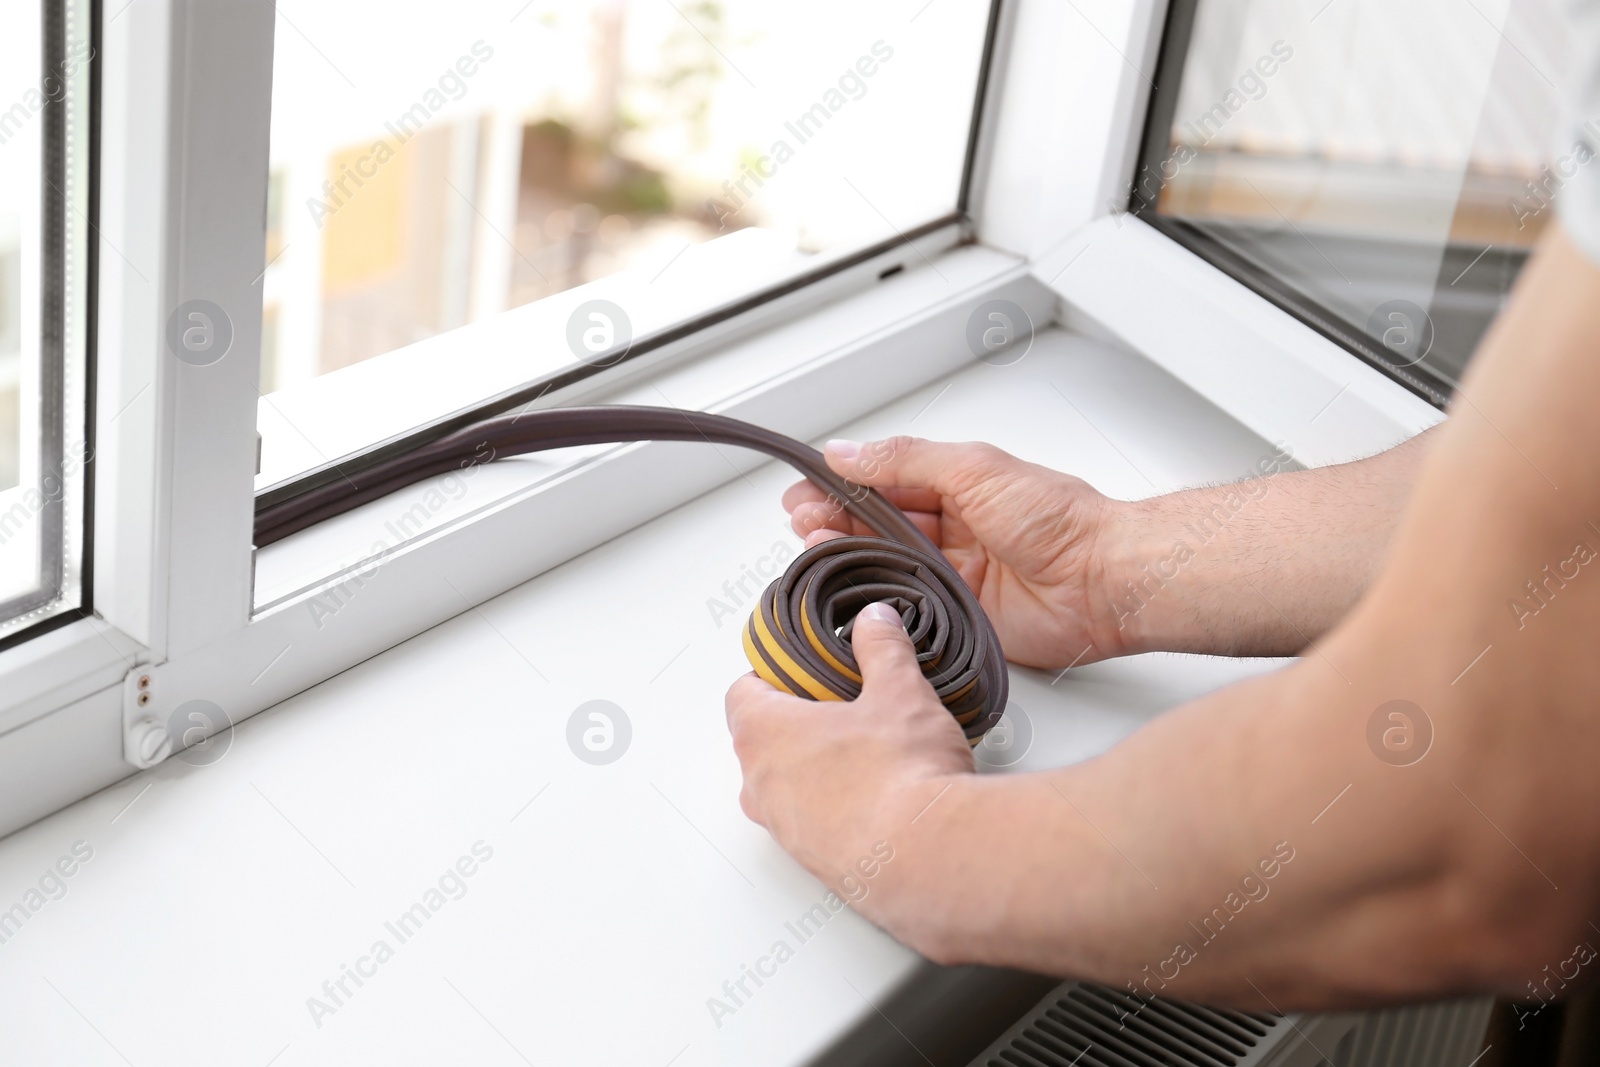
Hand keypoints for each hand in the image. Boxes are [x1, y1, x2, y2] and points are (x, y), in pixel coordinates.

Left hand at [725, 602, 971, 920]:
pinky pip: (812, 827)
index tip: (801, 670)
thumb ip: (882, 649)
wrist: (930, 857)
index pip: (742, 693)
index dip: (771, 677)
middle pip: (761, 742)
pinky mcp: (814, 864)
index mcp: (766, 733)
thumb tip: (875, 621)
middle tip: (843, 710)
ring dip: (814, 772)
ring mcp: (785, 830)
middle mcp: (761, 786)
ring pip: (784, 789)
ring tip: (867, 756)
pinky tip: (880, 800)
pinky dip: (835, 811)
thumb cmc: (902, 775)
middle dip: (797, 724)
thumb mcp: (900, 691)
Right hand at [784, 436, 1126, 667]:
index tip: (804, 488)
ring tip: (817, 548)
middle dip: (835, 521)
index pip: (884, 482)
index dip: (842, 485)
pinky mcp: (958, 617)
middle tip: (802, 521)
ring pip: (886, 566)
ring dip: (849, 558)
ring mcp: (953, 575)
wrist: (1103, 578)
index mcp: (956, 486)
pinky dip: (878, 603)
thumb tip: (849, 451)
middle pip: (877, 526)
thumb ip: (906, 459)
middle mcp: (952, 530)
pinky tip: (852, 594)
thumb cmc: (1059, 518)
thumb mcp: (973, 468)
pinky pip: (908, 610)